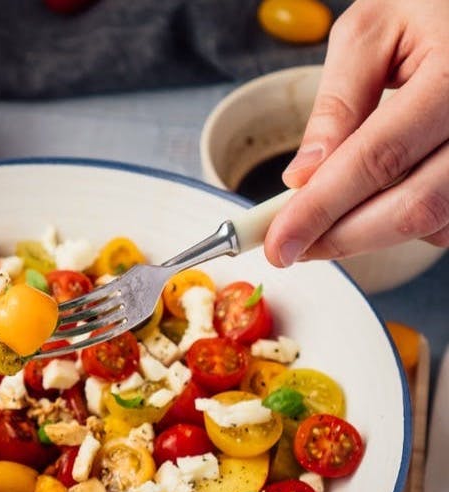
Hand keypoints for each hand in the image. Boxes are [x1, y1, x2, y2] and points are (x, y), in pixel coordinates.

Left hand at [264, 0, 448, 266]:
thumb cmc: (429, 5)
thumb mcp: (372, 31)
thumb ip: (337, 104)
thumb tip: (302, 177)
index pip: (377, 161)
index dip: (320, 210)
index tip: (278, 243)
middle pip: (411, 208)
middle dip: (339, 238)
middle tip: (290, 248)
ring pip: (431, 224)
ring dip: (368, 235)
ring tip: (325, 219)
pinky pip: (445, 220)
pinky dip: (400, 224)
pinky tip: (372, 203)